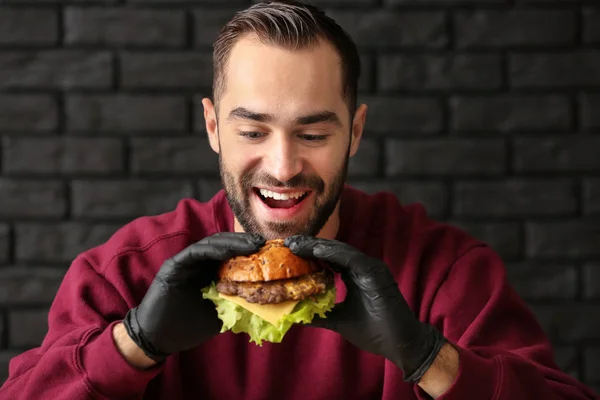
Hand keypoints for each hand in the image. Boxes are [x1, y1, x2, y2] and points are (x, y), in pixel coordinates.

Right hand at [123, 232, 265, 361]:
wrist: (159, 339)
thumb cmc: (187, 329)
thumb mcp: (220, 315)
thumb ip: (235, 304)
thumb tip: (262, 299)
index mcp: (209, 273)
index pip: (231, 254)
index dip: (248, 250)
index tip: (268, 250)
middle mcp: (198, 264)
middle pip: (223, 244)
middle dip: (243, 241)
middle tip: (262, 241)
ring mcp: (185, 263)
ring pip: (211, 244)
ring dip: (232, 242)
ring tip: (250, 243)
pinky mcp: (174, 265)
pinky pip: (196, 252)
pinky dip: (213, 250)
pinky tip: (229, 250)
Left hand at [285, 236, 446, 382]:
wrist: (400, 344)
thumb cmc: (374, 332)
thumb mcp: (339, 320)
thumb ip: (320, 314)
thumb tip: (295, 314)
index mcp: (356, 275)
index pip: (330, 259)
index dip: (310, 253)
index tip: (289, 251)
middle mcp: (363, 268)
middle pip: (333, 251)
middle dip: (310, 246)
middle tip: (288, 242)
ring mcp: (371, 268)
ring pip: (340, 251)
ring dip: (318, 246)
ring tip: (297, 244)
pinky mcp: (376, 273)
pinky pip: (352, 259)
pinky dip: (334, 254)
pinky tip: (316, 250)